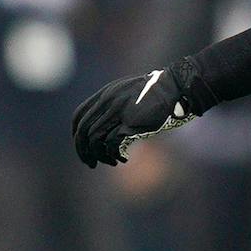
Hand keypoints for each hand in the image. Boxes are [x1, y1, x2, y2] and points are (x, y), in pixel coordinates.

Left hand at [71, 58, 209, 166]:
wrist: (174, 88)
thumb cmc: (153, 93)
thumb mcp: (127, 93)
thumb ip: (112, 105)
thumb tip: (102, 127)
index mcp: (105, 94)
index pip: (79, 116)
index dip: (76, 134)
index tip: (82, 147)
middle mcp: (108, 102)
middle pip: (83, 130)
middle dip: (83, 151)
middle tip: (90, 163)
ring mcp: (118, 112)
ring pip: (96, 139)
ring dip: (100, 155)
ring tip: (111, 161)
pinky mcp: (131, 123)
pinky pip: (113, 144)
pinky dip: (114, 155)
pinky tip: (123, 158)